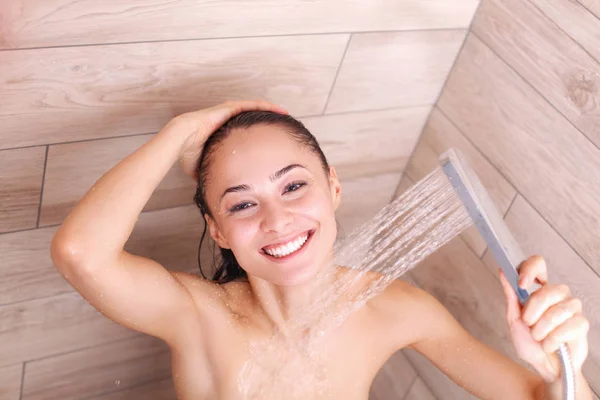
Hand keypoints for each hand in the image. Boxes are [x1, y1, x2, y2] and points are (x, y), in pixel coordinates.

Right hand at [176, 100, 287, 178]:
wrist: (182, 140)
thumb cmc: (189, 153)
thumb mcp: (207, 165)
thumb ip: (215, 172)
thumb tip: (218, 187)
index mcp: (223, 133)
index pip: (245, 133)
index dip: (258, 137)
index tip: (270, 143)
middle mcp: (227, 120)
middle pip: (253, 120)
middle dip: (268, 123)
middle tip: (283, 129)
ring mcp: (229, 112)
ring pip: (255, 110)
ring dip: (271, 112)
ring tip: (287, 116)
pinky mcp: (230, 107)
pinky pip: (252, 105)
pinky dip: (267, 107)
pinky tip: (280, 110)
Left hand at [498, 255, 589, 382]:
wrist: (544, 367)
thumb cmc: (530, 343)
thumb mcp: (514, 319)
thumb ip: (511, 295)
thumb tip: (502, 271)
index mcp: (539, 289)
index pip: (538, 264)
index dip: (531, 269)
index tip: (522, 284)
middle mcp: (557, 295)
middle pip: (549, 289)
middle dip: (534, 310)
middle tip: (528, 324)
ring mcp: (571, 308)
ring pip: (560, 309)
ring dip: (543, 328)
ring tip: (538, 337)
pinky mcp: (581, 324)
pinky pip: (570, 326)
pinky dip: (554, 339)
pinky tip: (549, 345)